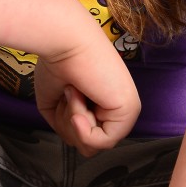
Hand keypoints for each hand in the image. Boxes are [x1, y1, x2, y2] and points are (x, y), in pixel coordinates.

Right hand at [33, 23, 140, 156]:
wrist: (62, 41)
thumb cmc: (56, 65)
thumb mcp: (57, 108)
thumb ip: (71, 130)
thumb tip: (81, 142)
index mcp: (105, 105)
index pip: (86, 137)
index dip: (66, 124)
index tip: (63, 94)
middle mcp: (119, 108)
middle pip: (89, 145)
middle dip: (69, 125)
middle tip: (68, 93)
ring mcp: (127, 110)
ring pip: (94, 145)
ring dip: (74, 121)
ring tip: (74, 92)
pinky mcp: (129, 110)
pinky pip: (101, 141)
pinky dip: (81, 125)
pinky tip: (78, 100)